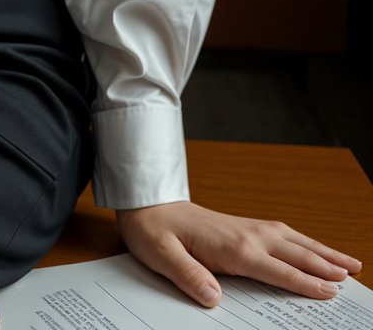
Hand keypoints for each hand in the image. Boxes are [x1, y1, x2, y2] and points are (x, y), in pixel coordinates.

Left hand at [117, 201, 362, 307]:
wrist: (147, 202)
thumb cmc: (153, 230)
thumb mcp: (161, 255)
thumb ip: (187, 275)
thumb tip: (213, 297)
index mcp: (232, 246)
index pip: (276, 268)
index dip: (304, 281)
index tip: (331, 291)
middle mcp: (246, 234)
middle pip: (294, 251)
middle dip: (326, 264)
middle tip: (355, 274)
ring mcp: (247, 227)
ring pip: (293, 239)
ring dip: (321, 250)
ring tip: (349, 262)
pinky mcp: (243, 226)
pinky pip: (283, 234)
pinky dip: (304, 241)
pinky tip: (313, 247)